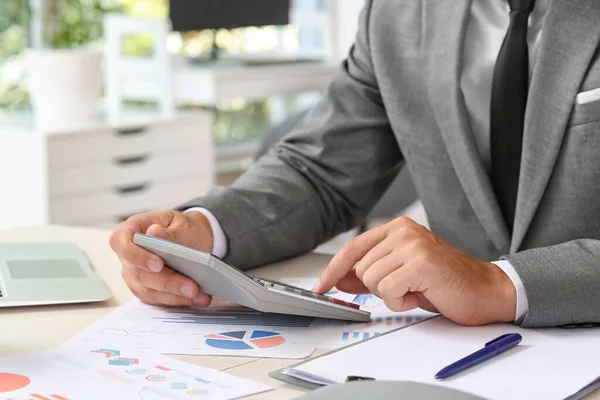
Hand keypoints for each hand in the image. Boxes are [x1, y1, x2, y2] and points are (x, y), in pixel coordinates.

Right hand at [109, 210, 213, 307]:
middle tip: (191, 286)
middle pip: (138, 273)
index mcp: (133, 230)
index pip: (120, 242)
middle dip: (167, 282)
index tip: (158, 264)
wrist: (194, 239)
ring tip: (199, 293)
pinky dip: (180, 300)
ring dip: (175, 295)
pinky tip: (198, 298)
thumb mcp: (183, 224)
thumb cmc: (184, 228)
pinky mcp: (147, 290)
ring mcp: (136, 275)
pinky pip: (160, 300)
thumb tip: (154, 233)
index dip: (136, 256)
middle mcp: (129, 255)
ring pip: (149, 291)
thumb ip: (170, 232)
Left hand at [313, 217, 516, 325]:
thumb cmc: (443, 283)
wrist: (485, 291)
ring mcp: (412, 245)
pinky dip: (402, 302)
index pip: (353, 248)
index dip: (334, 270)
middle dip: (380, 288)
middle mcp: (403, 231)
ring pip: (372, 281)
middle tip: (408, 288)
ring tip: (417, 290)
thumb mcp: (400, 274)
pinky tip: (422, 295)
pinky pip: (389, 291)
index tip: (322, 287)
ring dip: (393, 296)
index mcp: (397, 228)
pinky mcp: (421, 263)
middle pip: (361, 270)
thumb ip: (369, 273)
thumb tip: (339, 280)